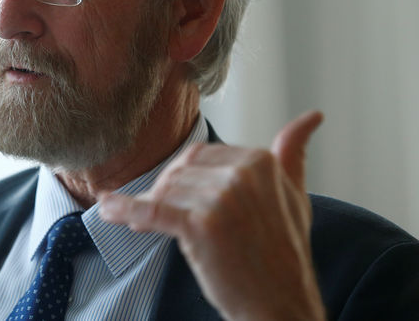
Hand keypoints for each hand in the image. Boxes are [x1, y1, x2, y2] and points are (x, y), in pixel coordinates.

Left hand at [99, 111, 325, 320]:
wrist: (281, 305)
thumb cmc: (284, 252)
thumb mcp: (296, 195)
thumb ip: (293, 154)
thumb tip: (312, 116)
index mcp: (260, 160)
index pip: (200, 156)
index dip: (181, 179)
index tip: (173, 199)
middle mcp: (242, 174)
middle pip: (179, 171)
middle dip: (164, 193)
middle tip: (156, 218)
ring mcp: (221, 198)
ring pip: (165, 192)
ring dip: (148, 210)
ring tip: (145, 228)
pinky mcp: (200, 226)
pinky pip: (152, 212)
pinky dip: (125, 210)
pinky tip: (106, 208)